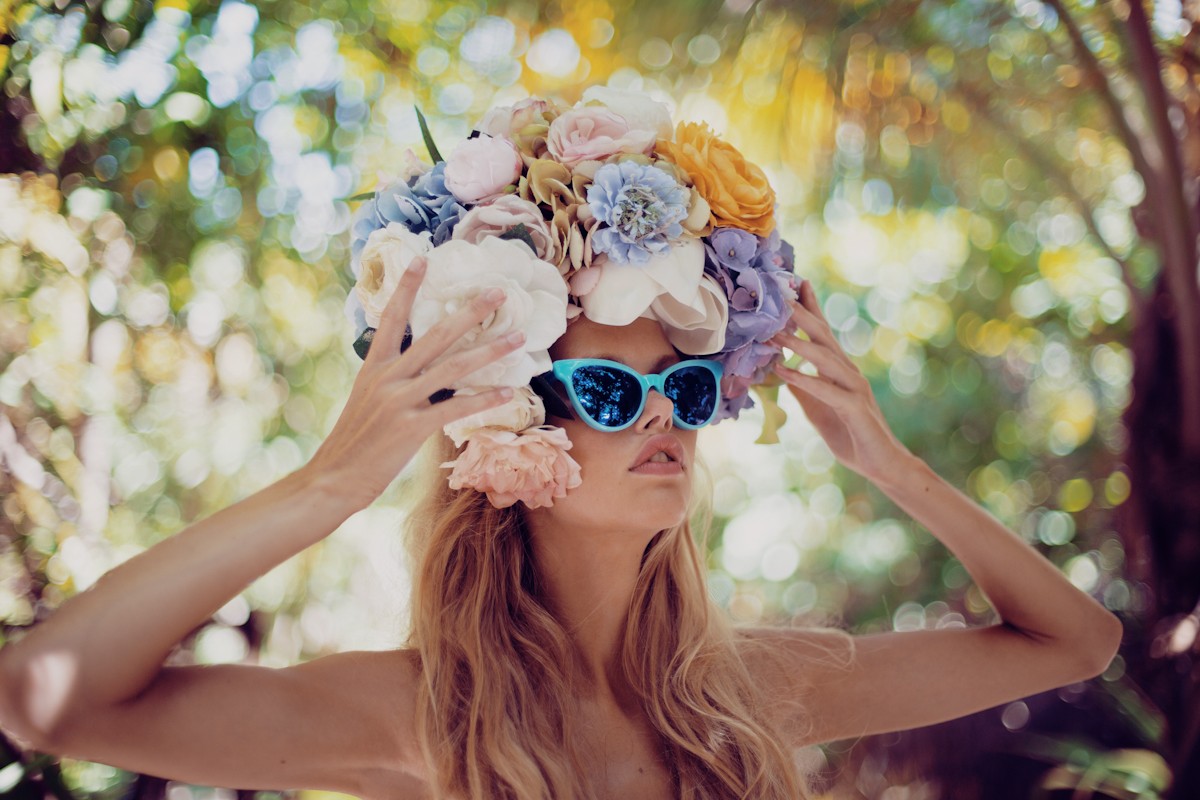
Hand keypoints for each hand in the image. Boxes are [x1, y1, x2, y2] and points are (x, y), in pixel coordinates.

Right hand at [305, 255, 523, 509]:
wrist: (334, 477)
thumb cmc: (355, 441)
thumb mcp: (367, 400)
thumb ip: (394, 380)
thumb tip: (426, 371)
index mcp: (374, 367)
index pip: (392, 318)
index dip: (407, 288)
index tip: (423, 259)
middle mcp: (387, 378)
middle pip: (435, 335)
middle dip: (470, 312)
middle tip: (499, 292)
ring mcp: (400, 402)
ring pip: (453, 368)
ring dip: (489, 351)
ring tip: (517, 338)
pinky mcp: (411, 428)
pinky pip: (455, 408)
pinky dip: (483, 399)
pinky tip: (507, 392)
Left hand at [768, 279, 912, 482]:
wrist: (882, 464)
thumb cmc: (851, 435)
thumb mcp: (819, 409)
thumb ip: (804, 389)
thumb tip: (781, 371)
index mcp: (839, 370)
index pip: (823, 332)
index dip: (810, 308)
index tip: (794, 283)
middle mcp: (849, 372)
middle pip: (824, 336)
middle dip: (802, 314)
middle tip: (780, 294)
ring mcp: (855, 388)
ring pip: (825, 358)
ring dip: (798, 344)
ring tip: (774, 334)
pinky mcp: (856, 408)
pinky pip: (827, 391)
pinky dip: (805, 380)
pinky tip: (784, 373)